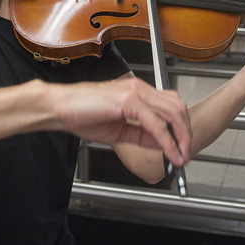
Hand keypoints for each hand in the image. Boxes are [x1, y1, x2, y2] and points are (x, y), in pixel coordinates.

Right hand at [50, 77, 190, 166]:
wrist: (58, 107)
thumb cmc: (80, 114)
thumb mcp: (118, 130)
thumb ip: (142, 135)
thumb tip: (162, 144)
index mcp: (137, 92)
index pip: (170, 105)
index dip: (181, 127)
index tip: (182, 147)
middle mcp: (140, 88)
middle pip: (177, 107)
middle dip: (186, 132)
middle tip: (186, 154)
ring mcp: (135, 92)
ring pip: (172, 113)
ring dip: (181, 138)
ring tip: (181, 156)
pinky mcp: (128, 101)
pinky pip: (156, 124)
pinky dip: (167, 141)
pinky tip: (169, 153)